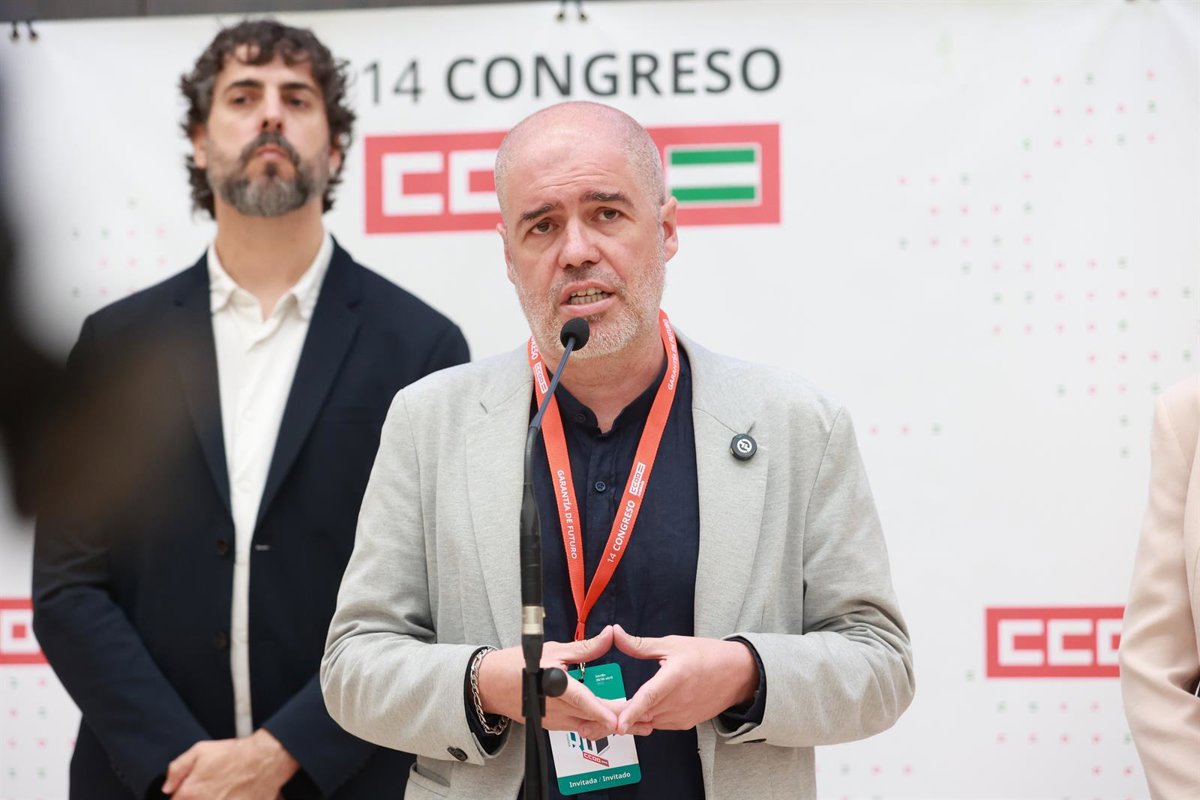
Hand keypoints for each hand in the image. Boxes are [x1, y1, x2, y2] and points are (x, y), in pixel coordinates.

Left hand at [162, 728, 298, 798]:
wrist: (265, 760)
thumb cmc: (235, 754)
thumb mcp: (201, 750)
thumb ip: (177, 769)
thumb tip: (167, 787)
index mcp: (190, 793)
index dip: (180, 798)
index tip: (187, 794)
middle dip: (196, 799)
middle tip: (208, 791)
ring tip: (222, 792)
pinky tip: (231, 796)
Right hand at [477, 625, 618, 740]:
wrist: (491, 684)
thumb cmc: (518, 664)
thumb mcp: (554, 649)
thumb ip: (585, 647)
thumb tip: (609, 634)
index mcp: (554, 687)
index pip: (582, 701)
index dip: (602, 712)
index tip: (619, 719)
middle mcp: (554, 709)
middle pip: (591, 719)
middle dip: (617, 720)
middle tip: (643, 721)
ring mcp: (553, 721)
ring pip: (586, 727)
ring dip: (607, 724)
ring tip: (631, 721)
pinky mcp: (551, 726)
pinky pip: (577, 727)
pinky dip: (593, 724)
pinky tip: (607, 719)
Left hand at [612, 624, 757, 735]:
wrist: (737, 674)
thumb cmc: (706, 655)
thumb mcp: (671, 644)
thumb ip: (639, 645)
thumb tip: (615, 633)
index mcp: (675, 677)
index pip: (649, 697)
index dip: (632, 712)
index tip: (617, 724)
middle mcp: (679, 701)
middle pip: (644, 714)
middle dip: (621, 717)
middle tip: (596, 719)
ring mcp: (683, 715)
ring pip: (649, 722)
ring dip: (633, 719)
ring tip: (613, 715)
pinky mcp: (685, 724)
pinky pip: (659, 724)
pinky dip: (647, 719)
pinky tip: (639, 711)